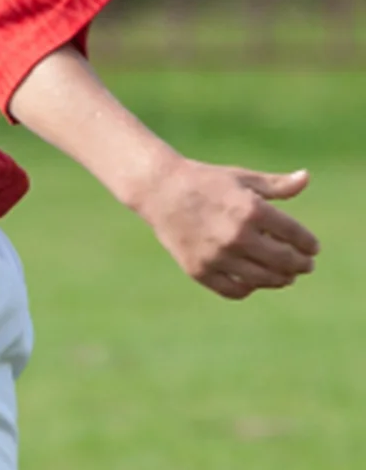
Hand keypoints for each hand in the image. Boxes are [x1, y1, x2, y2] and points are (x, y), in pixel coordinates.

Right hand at [136, 159, 317, 299]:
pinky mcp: (199, 270)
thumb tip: (306, 178)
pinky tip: (253, 280)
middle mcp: (236, 235)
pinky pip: (234, 291)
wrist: (159, 190)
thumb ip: (277, 184)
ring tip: (285, 276)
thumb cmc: (204, 181)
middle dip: (300, 265)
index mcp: (251, 210)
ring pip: (263, 279)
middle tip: (304, 265)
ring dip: (280, 279)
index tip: (311, 248)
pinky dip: (248, 288)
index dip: (308, 244)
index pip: (296, 235)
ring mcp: (217, 256)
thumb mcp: (242, 178)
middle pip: (284, 261)